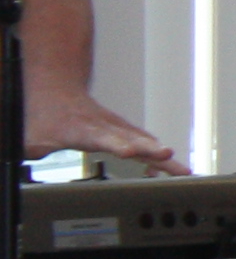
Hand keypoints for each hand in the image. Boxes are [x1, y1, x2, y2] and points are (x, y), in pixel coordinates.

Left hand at [27, 84, 176, 171]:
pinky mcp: (122, 129)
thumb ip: (34, 155)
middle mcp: (103, 127)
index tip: (128, 152)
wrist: (58, 89)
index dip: (115, 144)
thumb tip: (33, 165)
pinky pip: (143, 141)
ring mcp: (116, 127)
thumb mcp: (30, 139)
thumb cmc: (47, 115)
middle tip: (168, 155)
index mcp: (81, 129)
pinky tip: (169, 163)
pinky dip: (157, 152)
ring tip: (183, 169)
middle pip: (130, 138)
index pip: (101, 137)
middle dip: (150, 148)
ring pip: (142, 140)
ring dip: (162, 154)